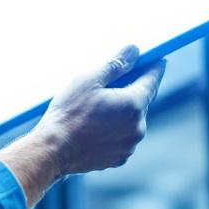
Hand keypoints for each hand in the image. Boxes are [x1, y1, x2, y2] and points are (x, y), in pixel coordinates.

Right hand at [36, 44, 165, 175]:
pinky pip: (123, 137)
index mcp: (134, 104)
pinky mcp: (119, 158)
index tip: (156, 59)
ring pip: (131, 120)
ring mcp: (129, 145)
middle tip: (112, 83)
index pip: (152, 80)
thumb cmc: (68, 113)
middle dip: (131, 90)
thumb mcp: (89, 80)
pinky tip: (95, 126)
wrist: (53, 150)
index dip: (154, 67)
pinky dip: (115, 129)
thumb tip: (134, 51)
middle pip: (141, 101)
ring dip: (122, 112)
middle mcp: (137, 127)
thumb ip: (116, 64)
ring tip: (97, 108)